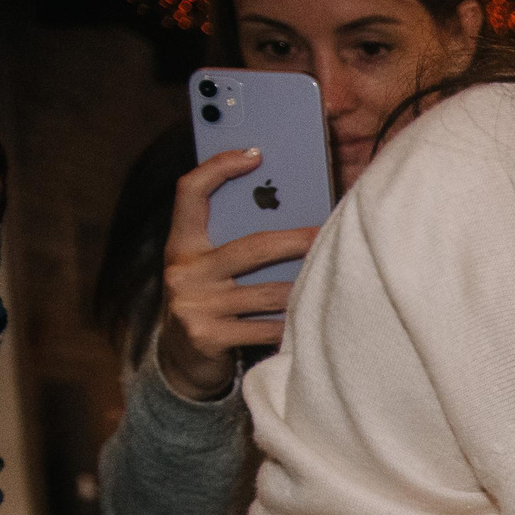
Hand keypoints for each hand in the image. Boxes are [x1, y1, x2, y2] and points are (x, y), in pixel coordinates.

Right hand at [155, 147, 319, 398]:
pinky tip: (315, 321)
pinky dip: (293, 325)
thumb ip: (231, 243)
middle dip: (296, 241)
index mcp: (181, 245)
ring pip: (268, 293)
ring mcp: (194, 305)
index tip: (255, 153)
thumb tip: (286, 210)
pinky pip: (266, 328)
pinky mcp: (209, 336)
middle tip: (328, 235)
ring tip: (332, 278)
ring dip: (304, 288)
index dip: (218, 168)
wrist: (181, 360)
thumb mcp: (208, 268)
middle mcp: (184, 271)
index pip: (190, 192)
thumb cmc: (209, 302)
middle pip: (252, 247)